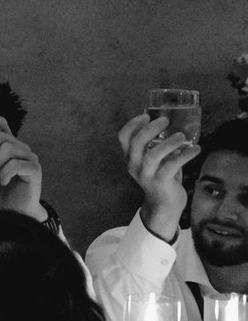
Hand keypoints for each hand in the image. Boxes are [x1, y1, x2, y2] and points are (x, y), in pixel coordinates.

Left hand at [0, 114, 44, 220]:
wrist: (10, 212)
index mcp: (5, 146)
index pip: (0, 124)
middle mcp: (19, 148)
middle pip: (0, 136)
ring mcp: (28, 157)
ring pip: (8, 148)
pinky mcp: (34, 169)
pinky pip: (17, 164)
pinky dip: (6, 173)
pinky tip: (4, 181)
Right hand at [118, 113, 197, 240]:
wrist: (165, 205)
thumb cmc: (162, 178)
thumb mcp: (155, 161)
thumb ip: (158, 147)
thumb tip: (175, 128)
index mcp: (130, 158)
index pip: (123, 138)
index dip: (132, 124)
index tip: (146, 115)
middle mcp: (134, 166)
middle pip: (137, 143)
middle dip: (150, 129)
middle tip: (165, 121)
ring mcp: (146, 175)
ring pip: (153, 155)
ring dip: (168, 143)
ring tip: (181, 136)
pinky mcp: (161, 183)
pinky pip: (172, 166)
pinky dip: (185, 155)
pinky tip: (196, 149)